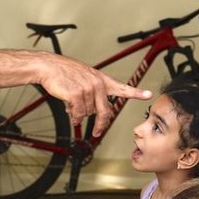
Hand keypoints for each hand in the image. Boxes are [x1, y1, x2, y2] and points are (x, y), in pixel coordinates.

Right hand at [36, 54, 150, 135]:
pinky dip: (73, 116)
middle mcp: (98, 84)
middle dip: (100, 124)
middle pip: (105, 111)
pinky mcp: (77, 94)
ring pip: (87, 113)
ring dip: (79, 113)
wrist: (49, 66)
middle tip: (97, 132)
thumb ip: (91, 95)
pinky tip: (68, 111)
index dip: (136, 92)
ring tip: (70, 102)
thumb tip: (87, 114)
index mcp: (102, 80)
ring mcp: (88, 89)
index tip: (149, 94)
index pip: (122, 87)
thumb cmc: (64, 73)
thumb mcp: (84, 79)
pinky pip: (78, 114)